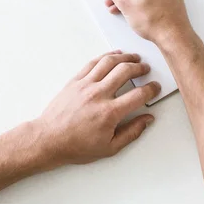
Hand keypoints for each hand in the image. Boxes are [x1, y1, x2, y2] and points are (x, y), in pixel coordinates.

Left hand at [33, 51, 160, 168]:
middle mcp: (98, 95)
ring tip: (134, 58)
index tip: (154, 88)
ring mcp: (85, 85)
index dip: (151, 89)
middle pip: (125, 71)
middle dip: (140, 68)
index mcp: (109, 113)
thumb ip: (132, 132)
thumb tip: (147, 120)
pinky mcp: (75, 81)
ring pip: (109, 62)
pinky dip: (106, 56)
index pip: (138, 95)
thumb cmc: (76, 146)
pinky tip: (114, 56)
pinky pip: (93, 63)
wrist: (49, 139)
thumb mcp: (110, 147)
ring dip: (125, 57)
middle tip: (145, 69)